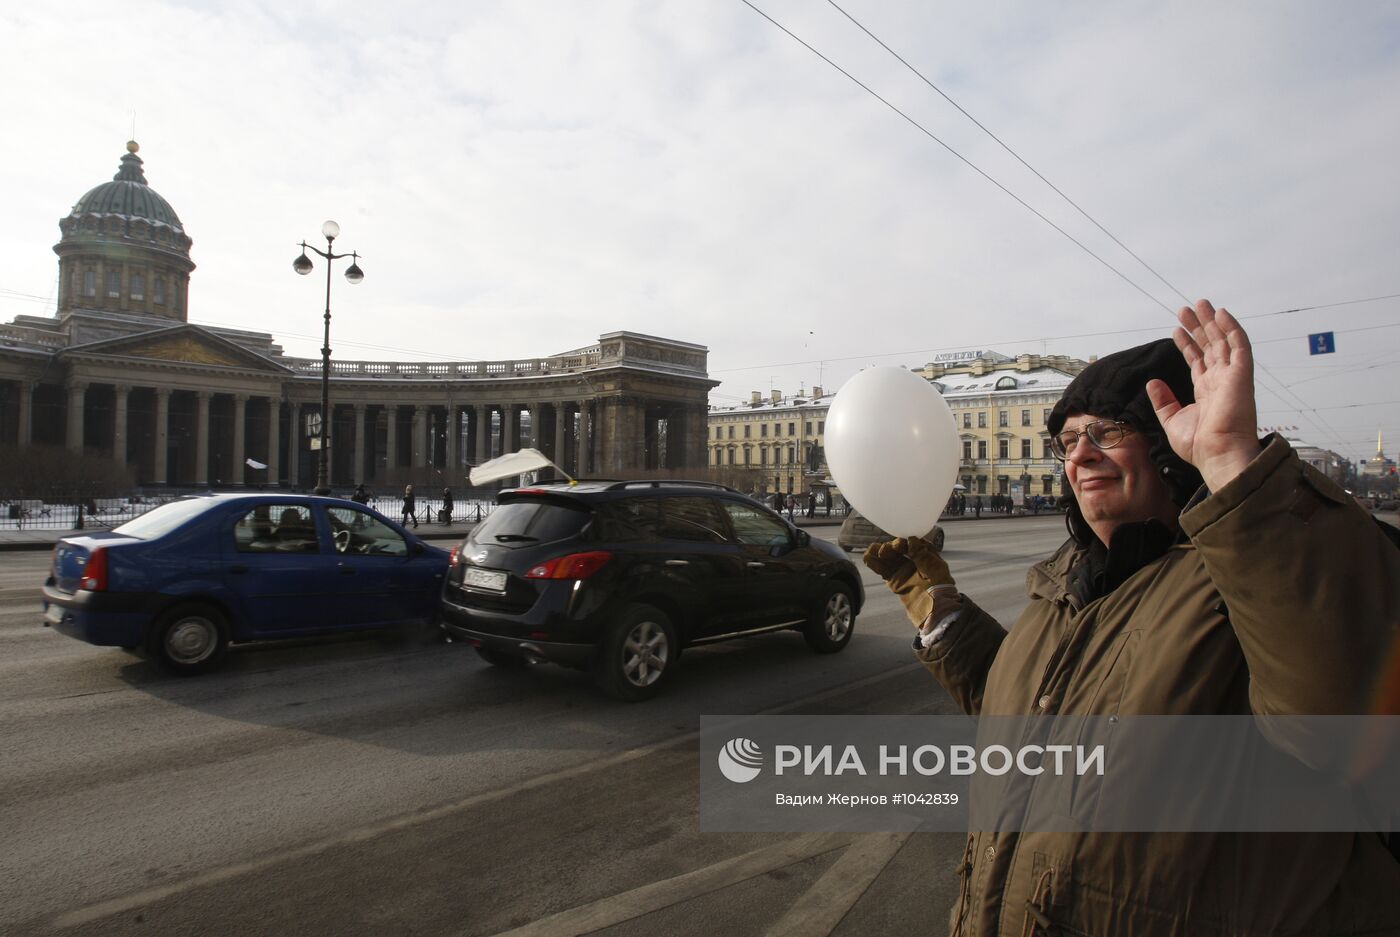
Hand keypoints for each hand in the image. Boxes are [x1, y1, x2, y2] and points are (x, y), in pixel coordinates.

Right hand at [863, 536, 957, 629]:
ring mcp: (903, 571)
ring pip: (888, 559)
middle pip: (898, 550)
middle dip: (890, 547)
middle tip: (885, 550)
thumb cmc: (940, 590)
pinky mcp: (894, 581)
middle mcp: (914, 561)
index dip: (904, 542)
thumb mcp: (935, 570)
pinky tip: (867, 557)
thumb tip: (911, 539)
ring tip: (871, 550)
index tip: (900, 544)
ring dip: (879, 553)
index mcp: (927, 556)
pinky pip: (883, 570)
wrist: (935, 612)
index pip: (912, 544)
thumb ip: (922, 555)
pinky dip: (874, 564)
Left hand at [1148, 299, 1262, 491]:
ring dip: (1212, 322)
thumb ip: (1163, 400)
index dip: (1188, 344)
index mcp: (1207, 392)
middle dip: (1199, 327)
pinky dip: (1232, 328)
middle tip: (1186, 309)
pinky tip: (1222, 313)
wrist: (1217, 454)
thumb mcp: (1172, 420)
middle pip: (1209, 346)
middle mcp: (1220, 381)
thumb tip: (1152, 383)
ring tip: (1199, 304)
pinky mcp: (1241, 374)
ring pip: (1223, 341)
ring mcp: (1232, 377)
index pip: (1198, 361)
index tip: (1177, 330)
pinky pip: (1239, 345)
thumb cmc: (1199, 446)